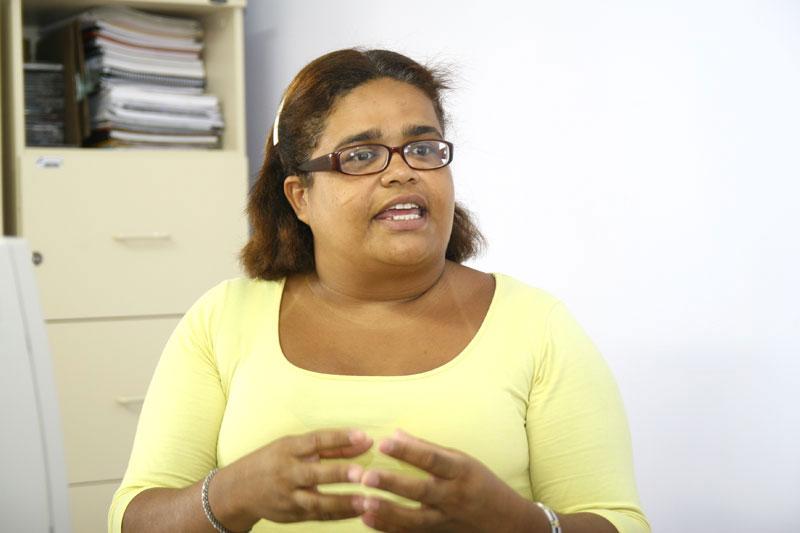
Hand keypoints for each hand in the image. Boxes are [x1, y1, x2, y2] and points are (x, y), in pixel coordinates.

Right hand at [217, 428, 372, 528]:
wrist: (238, 491)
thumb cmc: (273, 462)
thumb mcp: (294, 447)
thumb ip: (331, 446)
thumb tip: (365, 441)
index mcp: (288, 449)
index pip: (315, 440)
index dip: (339, 438)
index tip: (364, 436)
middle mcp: (286, 473)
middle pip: (313, 473)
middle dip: (338, 473)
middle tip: (361, 473)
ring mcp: (288, 497)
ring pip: (316, 502)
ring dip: (343, 502)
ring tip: (367, 500)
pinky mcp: (292, 515)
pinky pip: (318, 516)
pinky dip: (339, 514)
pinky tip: (358, 511)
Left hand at [357, 430, 529, 531]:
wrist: (508, 524)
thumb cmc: (482, 485)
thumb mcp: (463, 461)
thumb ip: (429, 449)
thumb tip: (396, 434)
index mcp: (461, 471)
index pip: (432, 458)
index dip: (408, 450)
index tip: (384, 441)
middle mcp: (454, 496)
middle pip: (421, 490)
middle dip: (392, 483)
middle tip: (366, 476)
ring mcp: (446, 520)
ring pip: (413, 519)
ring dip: (386, 511)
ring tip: (362, 502)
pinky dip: (388, 528)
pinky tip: (367, 519)